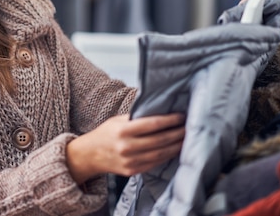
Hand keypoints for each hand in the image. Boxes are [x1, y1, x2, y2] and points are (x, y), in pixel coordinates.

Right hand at [66, 113, 185, 184]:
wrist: (90, 155)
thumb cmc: (106, 134)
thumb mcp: (117, 120)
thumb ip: (136, 117)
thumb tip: (159, 109)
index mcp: (123, 131)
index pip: (152, 124)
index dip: (169, 120)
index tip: (181, 116)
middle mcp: (126, 147)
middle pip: (159, 140)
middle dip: (177, 133)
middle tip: (189, 127)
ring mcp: (130, 161)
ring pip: (160, 153)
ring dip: (176, 146)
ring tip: (186, 138)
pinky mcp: (132, 171)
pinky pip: (154, 163)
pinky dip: (167, 156)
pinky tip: (174, 149)